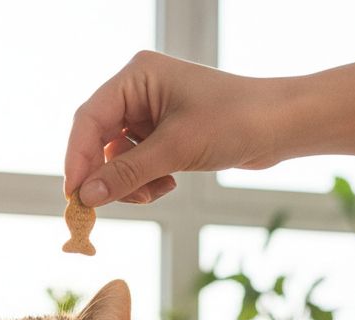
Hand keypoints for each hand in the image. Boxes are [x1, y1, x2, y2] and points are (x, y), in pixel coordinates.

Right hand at [64, 50, 276, 207]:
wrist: (280, 126)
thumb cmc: (234, 121)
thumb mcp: (174, 150)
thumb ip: (126, 174)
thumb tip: (87, 197)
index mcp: (137, 76)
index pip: (89, 119)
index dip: (78, 159)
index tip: (74, 196)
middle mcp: (138, 91)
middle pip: (99, 141)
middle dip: (107, 176)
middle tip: (103, 208)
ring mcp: (150, 113)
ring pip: (117, 159)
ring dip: (130, 184)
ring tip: (157, 191)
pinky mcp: (163, 135)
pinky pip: (136, 165)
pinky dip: (146, 182)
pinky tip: (168, 184)